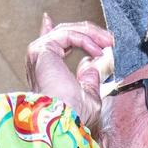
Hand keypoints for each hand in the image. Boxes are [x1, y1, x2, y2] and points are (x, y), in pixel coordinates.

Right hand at [26, 13, 112, 131]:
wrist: (63, 120)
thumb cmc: (73, 116)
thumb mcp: (88, 94)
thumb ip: (89, 78)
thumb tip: (92, 64)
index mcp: (47, 71)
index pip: (56, 44)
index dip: (66, 32)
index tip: (81, 27)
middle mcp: (40, 61)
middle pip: (65, 34)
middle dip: (90, 34)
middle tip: (109, 39)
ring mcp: (39, 54)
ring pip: (67, 31)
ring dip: (91, 34)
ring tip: (109, 42)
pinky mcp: (42, 49)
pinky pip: (68, 35)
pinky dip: (86, 40)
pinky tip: (98, 50)